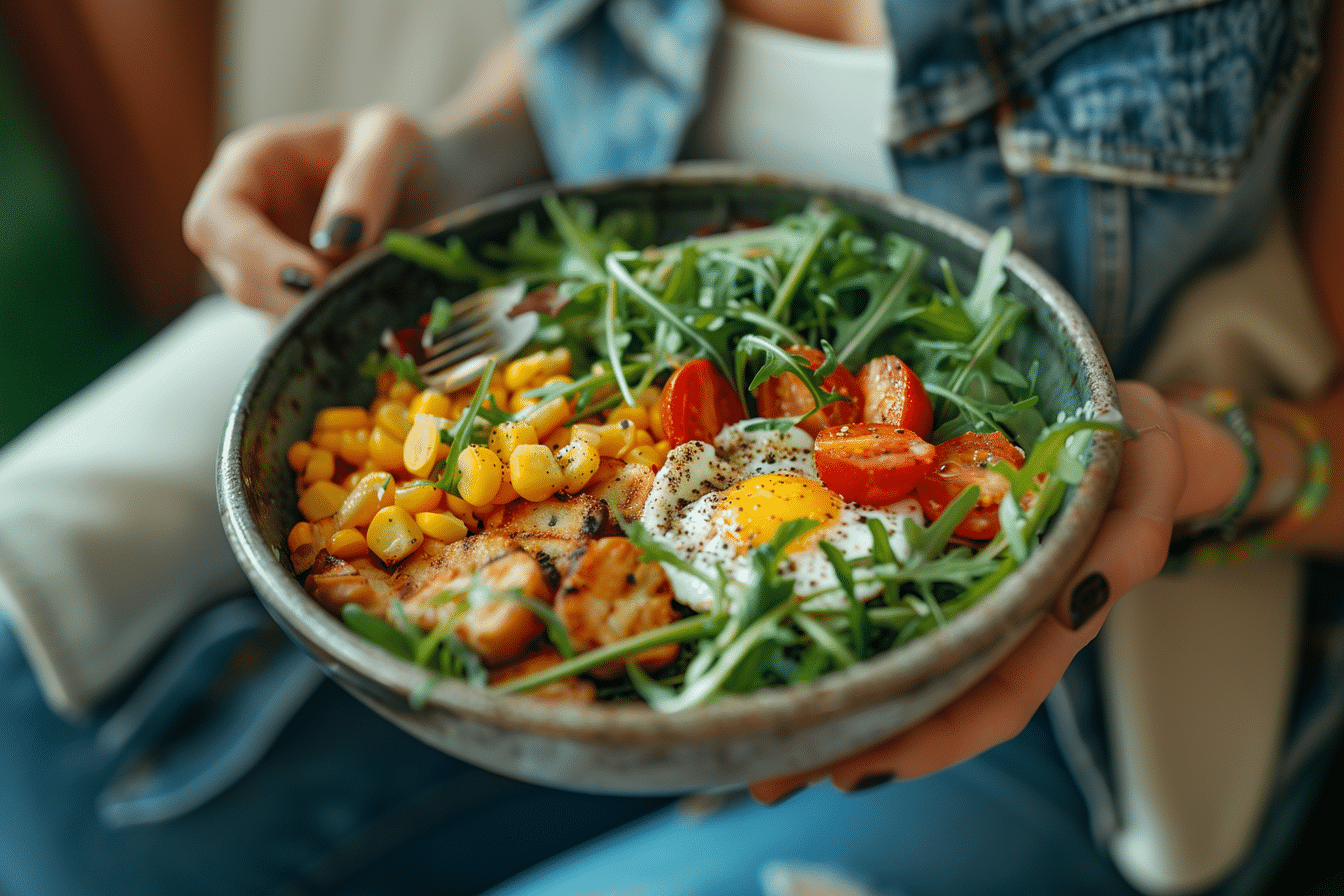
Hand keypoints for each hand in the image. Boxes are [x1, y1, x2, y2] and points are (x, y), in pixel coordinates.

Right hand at [183, 105, 440, 316]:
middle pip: (234, 274)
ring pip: (265, 310)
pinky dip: (330, 337)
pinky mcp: (297, 302)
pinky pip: (299, 333)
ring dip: (311, 321)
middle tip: (345, 305)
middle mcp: (247, 220)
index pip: (216, 219)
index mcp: (251, 166)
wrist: (435, 185)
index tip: (312, 278)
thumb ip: (366, 178)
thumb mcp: (394, 139)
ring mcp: (269, 267)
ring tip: (369, 311)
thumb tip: (336, 240)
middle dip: (284, 297)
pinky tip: (372, 329)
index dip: (255, 254)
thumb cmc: (406, 151)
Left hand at [750, 380, 1232, 802]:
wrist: (1113, 425)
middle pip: (923, 695)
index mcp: (1048, 619)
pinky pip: (870, 589)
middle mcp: (991, 616)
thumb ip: (1132, 535)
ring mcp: (953, 586)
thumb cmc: (1133, 455)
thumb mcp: (1148, 479)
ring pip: (889, 654)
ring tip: (748, 720)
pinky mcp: (918, 546)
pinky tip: (768, 631)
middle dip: (851, 737)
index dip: (930, 740)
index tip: (857, 770)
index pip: (993, 700)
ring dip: (824, 691)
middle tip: (768, 778)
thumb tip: (1084, 593)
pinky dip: (823, 619)